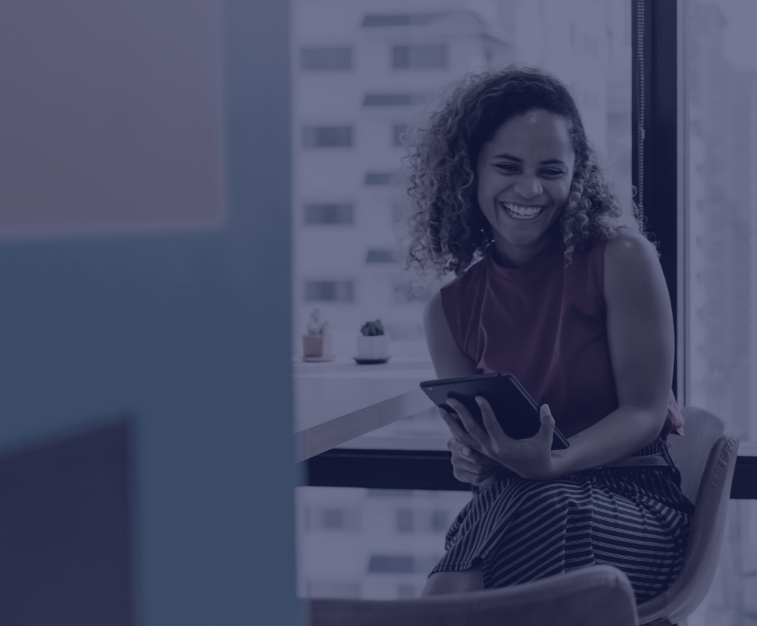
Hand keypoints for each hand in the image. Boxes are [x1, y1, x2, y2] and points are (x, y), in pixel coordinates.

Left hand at [444, 397, 559, 480]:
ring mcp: (484, 451)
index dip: (485, 410)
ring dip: (450, 423)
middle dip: (460, 413)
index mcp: (505, 446)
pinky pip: (464, 441)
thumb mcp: (546, 439)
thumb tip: (545, 407)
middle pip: (470, 429)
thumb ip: (547, 423)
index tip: (478, 396)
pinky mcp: (482, 451)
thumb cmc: (540, 452)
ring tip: (441, 408)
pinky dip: (454, 430)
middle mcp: (491, 449)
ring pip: (462, 437)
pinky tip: (448, 418)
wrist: (534, 472)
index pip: (491, 425)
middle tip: (451, 398)